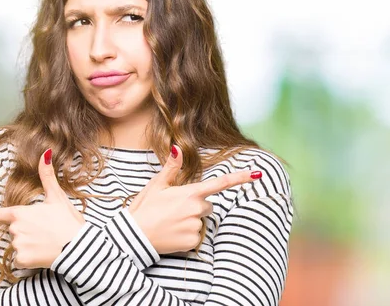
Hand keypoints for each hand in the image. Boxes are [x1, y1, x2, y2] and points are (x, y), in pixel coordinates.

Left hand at [0, 149, 85, 268]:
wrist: (79, 247)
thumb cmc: (68, 221)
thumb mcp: (57, 198)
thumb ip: (47, 176)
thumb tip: (45, 152)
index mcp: (20, 213)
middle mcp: (15, 228)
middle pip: (14, 230)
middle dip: (27, 231)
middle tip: (47, 230)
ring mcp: (18, 244)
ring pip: (18, 245)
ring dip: (30, 244)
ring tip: (48, 241)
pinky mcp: (22, 259)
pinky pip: (21, 259)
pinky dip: (32, 257)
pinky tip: (44, 253)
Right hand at [129, 145, 261, 253]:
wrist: (134, 236)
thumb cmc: (144, 208)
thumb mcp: (156, 185)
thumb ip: (171, 167)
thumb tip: (178, 148)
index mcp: (190, 193)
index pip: (220, 183)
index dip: (240, 178)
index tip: (256, 174)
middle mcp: (197, 209)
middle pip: (207, 205)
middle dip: (195, 206)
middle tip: (174, 209)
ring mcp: (196, 226)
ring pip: (201, 221)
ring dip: (190, 221)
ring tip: (171, 222)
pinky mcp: (193, 241)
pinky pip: (196, 236)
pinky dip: (187, 235)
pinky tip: (173, 233)